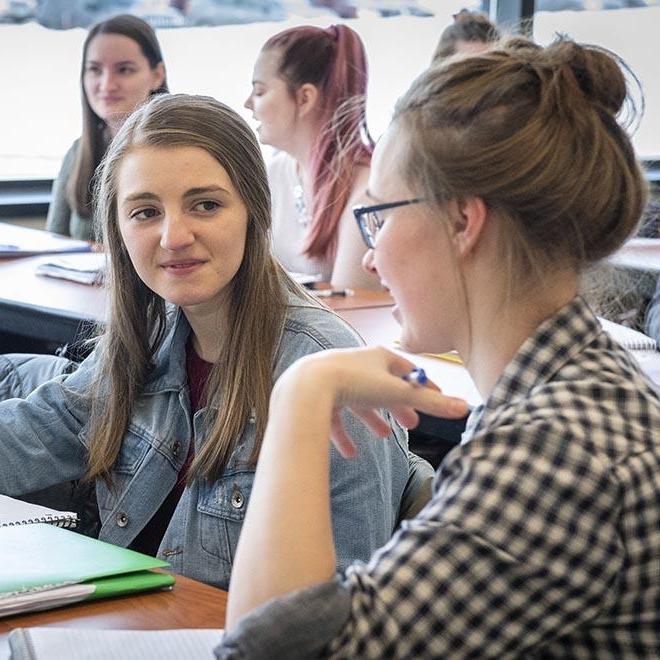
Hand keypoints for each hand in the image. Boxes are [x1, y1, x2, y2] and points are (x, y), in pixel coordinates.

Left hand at [274, 347, 468, 458]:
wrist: (306, 387)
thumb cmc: (354, 383)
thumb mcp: (398, 394)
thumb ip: (431, 403)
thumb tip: (466, 408)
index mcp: (379, 357)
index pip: (408, 371)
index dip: (423, 387)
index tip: (435, 399)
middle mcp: (357, 364)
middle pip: (384, 386)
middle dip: (399, 405)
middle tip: (413, 423)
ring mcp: (335, 379)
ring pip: (359, 402)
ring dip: (374, 420)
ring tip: (385, 436)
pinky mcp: (317, 396)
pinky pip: (334, 417)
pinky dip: (344, 435)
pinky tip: (351, 454)